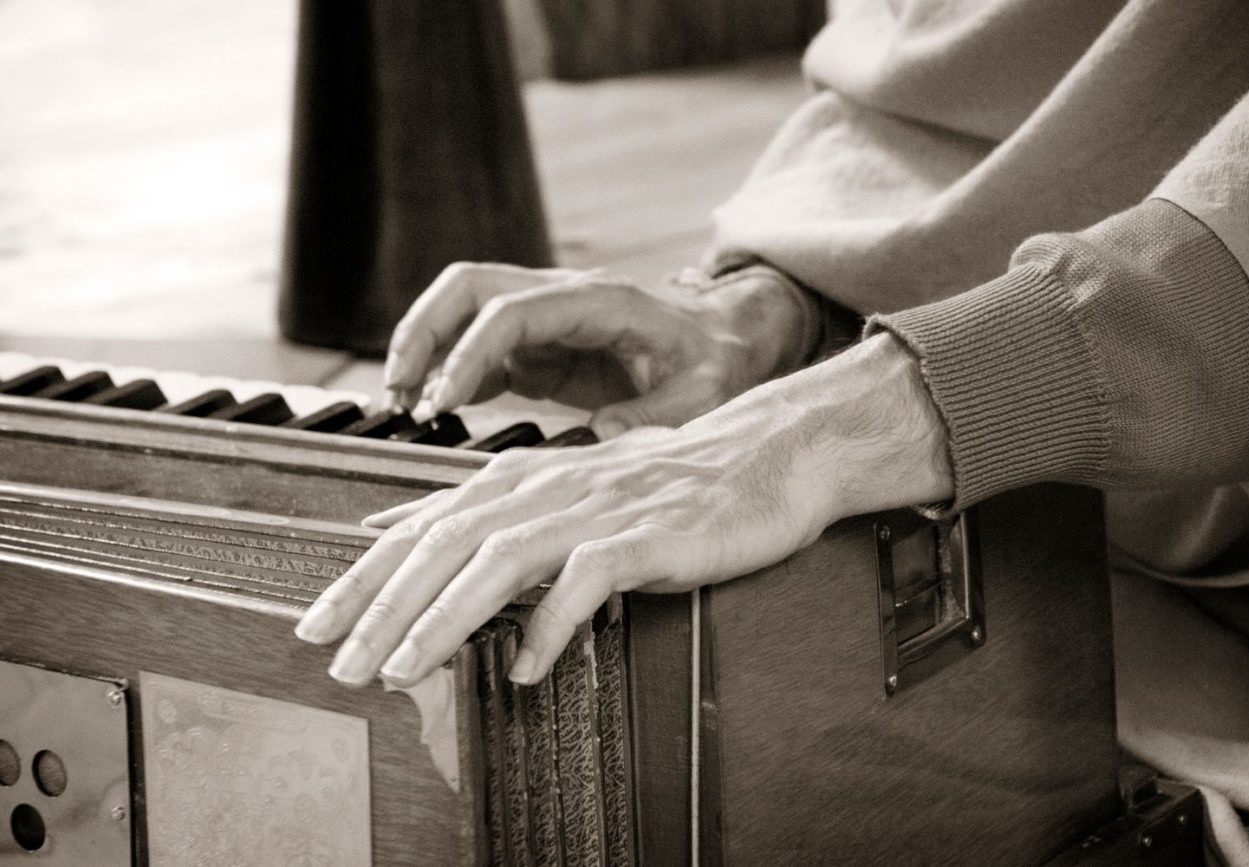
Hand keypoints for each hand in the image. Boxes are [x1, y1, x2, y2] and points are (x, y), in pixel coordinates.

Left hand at [295, 334, 952, 687]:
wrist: (757, 459)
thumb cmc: (660, 485)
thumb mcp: (560, 487)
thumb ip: (481, 508)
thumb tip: (395, 529)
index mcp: (518, 479)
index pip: (422, 528)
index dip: (363, 577)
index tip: (316, 623)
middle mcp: (544, 487)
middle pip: (443, 546)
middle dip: (381, 606)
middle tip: (337, 660)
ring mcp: (593, 508)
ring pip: (497, 562)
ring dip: (442, 618)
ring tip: (402, 670)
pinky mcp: (642, 534)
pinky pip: (584, 582)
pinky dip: (550, 624)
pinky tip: (525, 667)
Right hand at [382, 262, 816, 437]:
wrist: (730, 340)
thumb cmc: (721, 360)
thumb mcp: (706, 391)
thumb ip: (659, 414)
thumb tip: (603, 432)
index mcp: (599, 302)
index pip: (510, 312)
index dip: (468, 353)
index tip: (442, 401)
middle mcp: (563, 298)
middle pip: (466, 287)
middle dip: (421, 332)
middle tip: (396, 392)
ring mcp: (546, 319)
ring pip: (461, 310)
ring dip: (423, 348)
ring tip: (400, 404)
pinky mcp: (540, 346)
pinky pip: (478, 346)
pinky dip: (447, 372)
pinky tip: (434, 410)